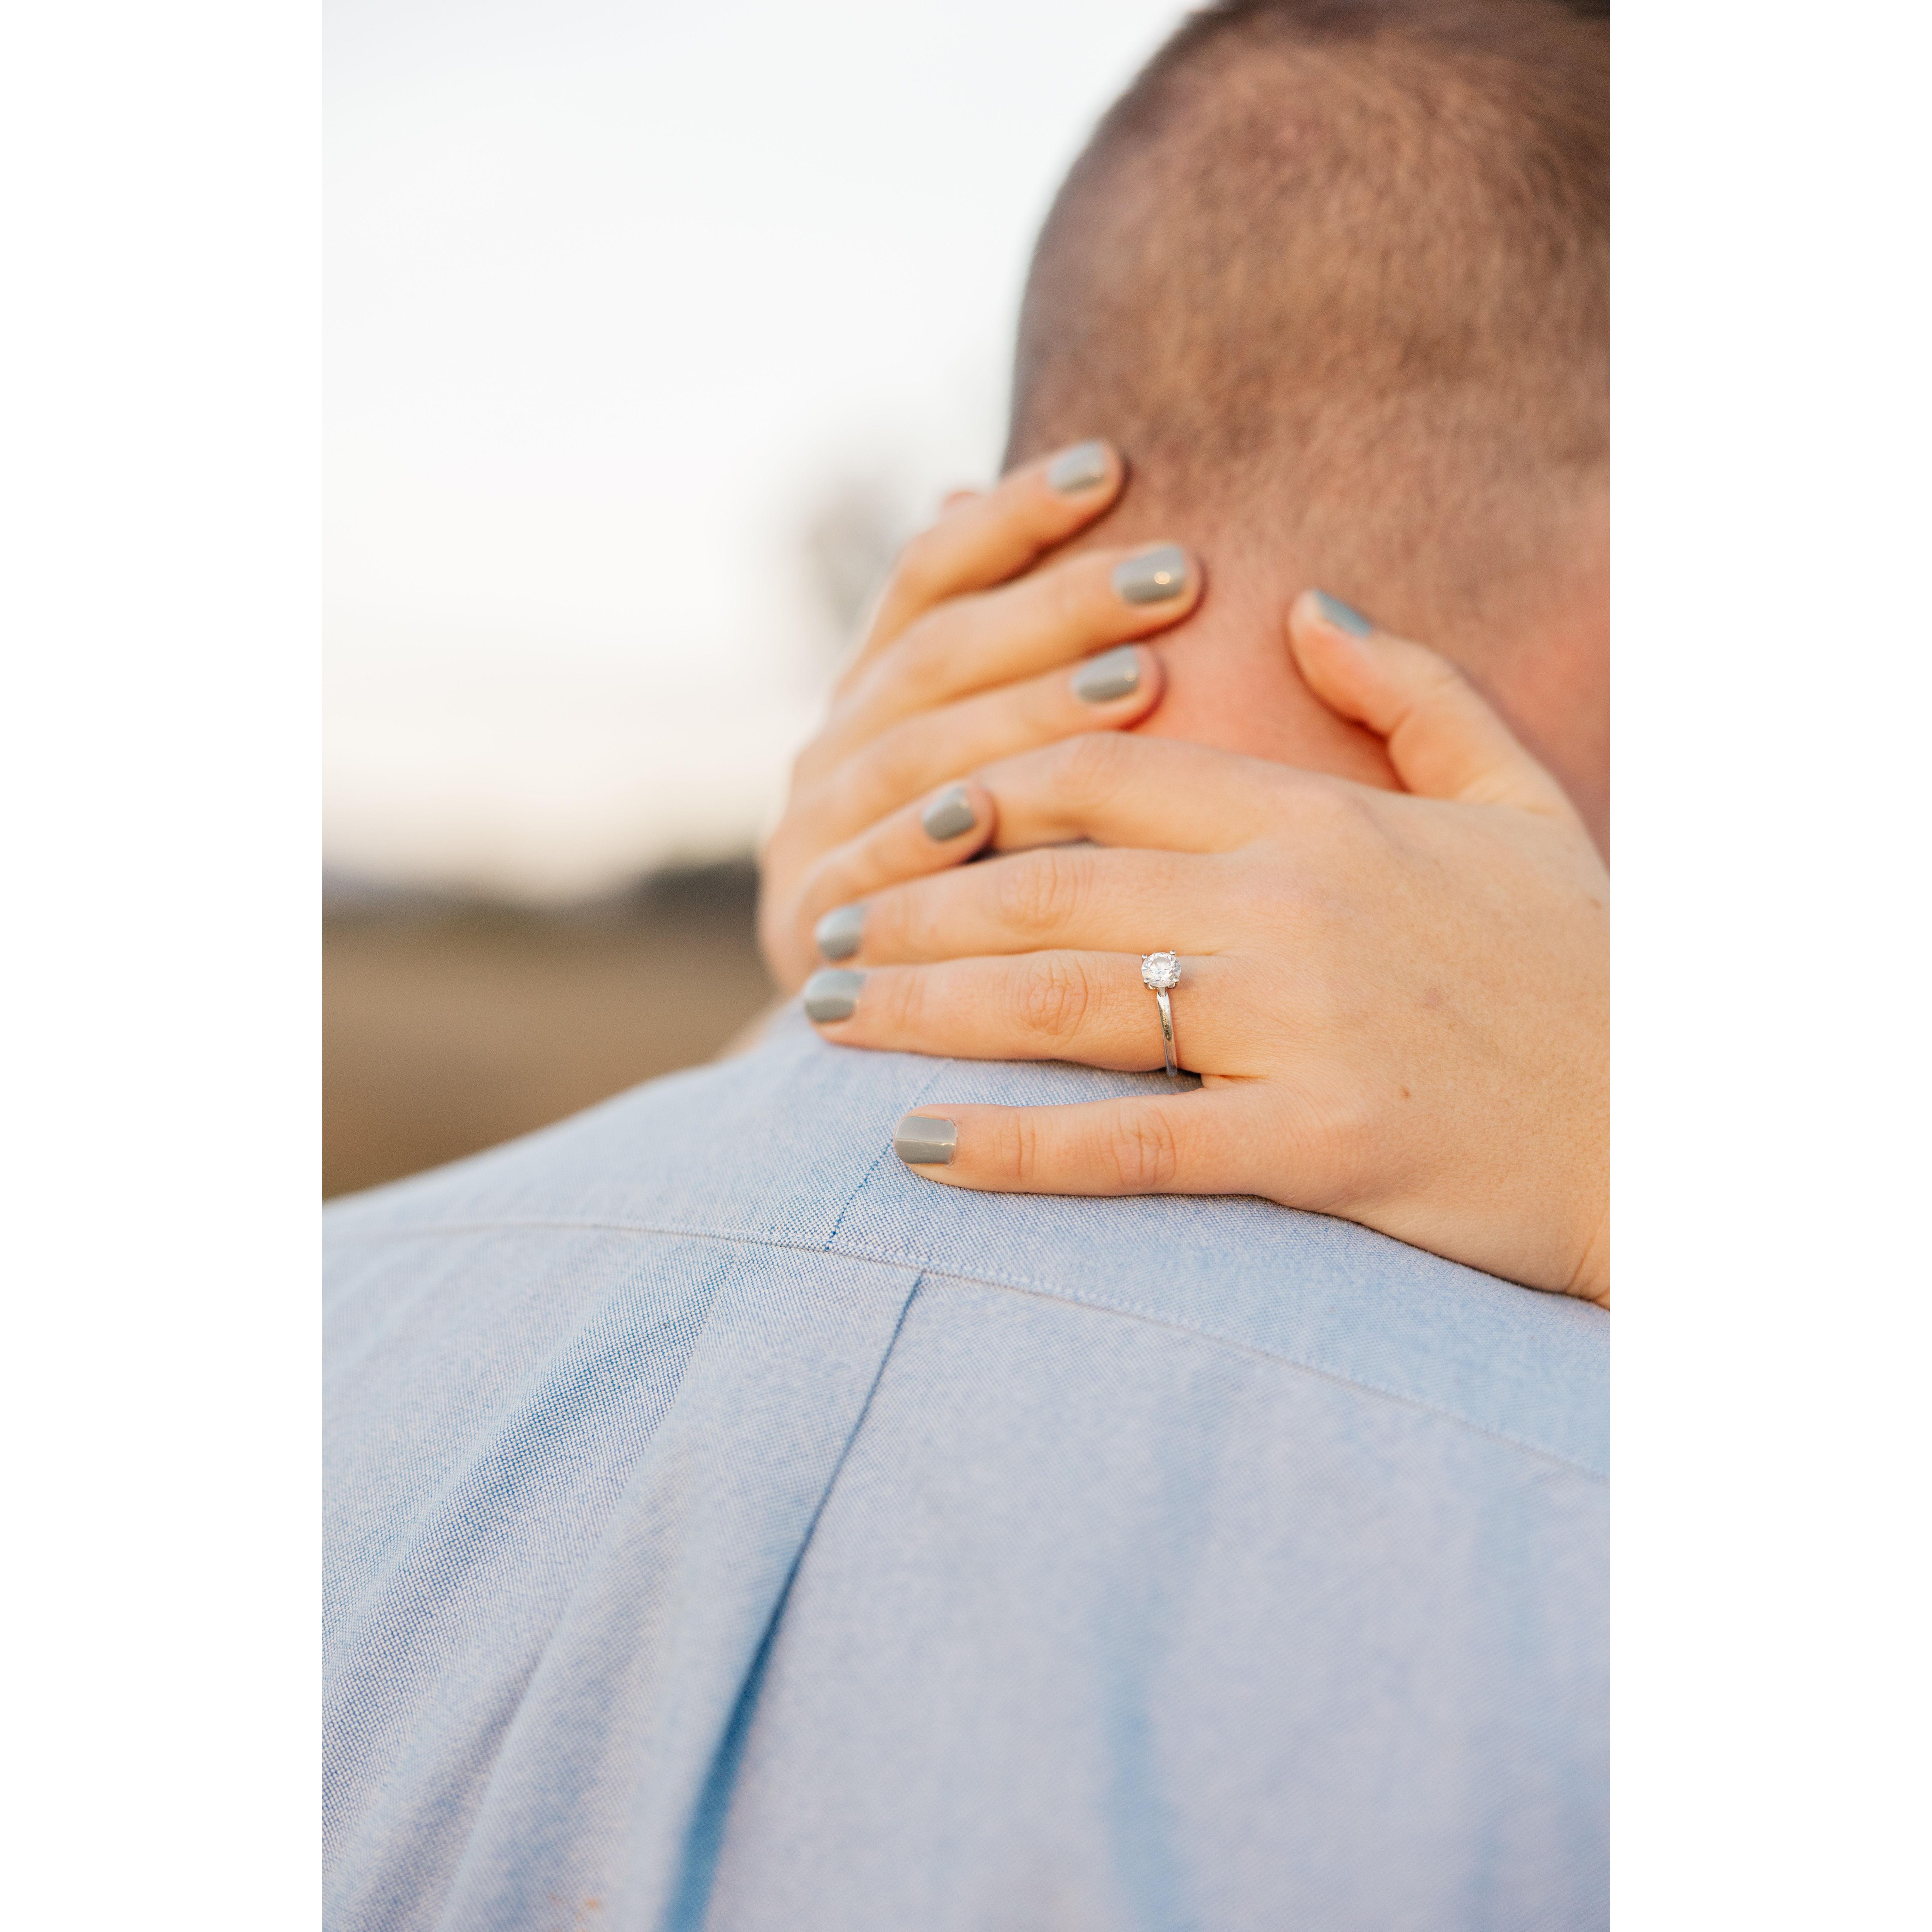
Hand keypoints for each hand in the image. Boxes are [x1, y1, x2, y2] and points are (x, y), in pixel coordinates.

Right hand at [758, 440, 1203, 990]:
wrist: (884, 1028)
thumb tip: (953, 487)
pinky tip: (983, 814)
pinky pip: (859, 872)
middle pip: (941, 658)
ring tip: (1141, 683)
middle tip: (1179, 575)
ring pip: (915, 757)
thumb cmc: (975, 876)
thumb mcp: (981, 755)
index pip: (932, 576)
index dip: (1014, 517)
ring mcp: (808, 832)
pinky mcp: (798, 926)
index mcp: (872, 695)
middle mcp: (830, 748)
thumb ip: (988, 649)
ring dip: (1022, 717)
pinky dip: (915, 842)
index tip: (1111, 462)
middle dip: (1059, 610)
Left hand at [799, 594, 1610, 1303]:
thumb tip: (1307, 602)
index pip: (1106, 773)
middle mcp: (1292, 909)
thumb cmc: (1582, 962)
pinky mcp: (1321, 1145)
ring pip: (1062, 1004)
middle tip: (827, 930)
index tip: (910, 819)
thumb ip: (1409, 687)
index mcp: (1321, 822)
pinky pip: (1131, 1145)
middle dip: (916, 906)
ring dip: (923, 1007)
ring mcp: (1304, 1028)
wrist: (1674, 1122)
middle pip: (1048, 889)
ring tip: (827, 1011)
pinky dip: (1016, 1147)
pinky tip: (916, 1147)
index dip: (987, 789)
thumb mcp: (1515, 795)